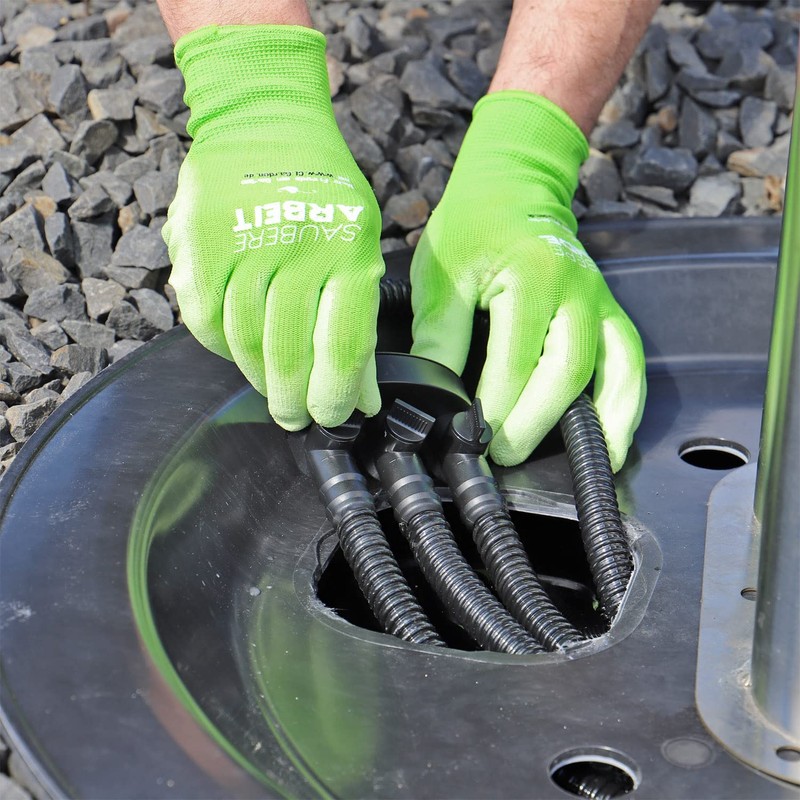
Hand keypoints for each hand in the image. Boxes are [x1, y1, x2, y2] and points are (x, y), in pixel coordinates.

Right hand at [162, 25, 383, 430]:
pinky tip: (239, 356)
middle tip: (297, 418)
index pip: (342, 346)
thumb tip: (361, 396)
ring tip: (272, 395)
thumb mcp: (362, 246)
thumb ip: (360, 320)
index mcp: (349, 250)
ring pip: (242, 342)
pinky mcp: (197, 242)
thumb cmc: (325, 193)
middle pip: (287, 353)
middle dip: (293, 400)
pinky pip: (204, 320)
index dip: (336, 396)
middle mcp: (296, 247)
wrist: (265, 121)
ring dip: (258, 380)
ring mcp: (242, 243)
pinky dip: (221, 348)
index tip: (333, 418)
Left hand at [411, 92, 644, 470]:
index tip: (468, 436)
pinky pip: (630, 365)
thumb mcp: (441, 271)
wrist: (516, 185)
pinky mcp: (611, 314)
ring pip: (610, 374)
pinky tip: (613, 445)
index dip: (492, 406)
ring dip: (593, 425)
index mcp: (532, 277)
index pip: (514, 359)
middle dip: (534, 423)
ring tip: (571, 467)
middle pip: (566, 373)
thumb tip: (430, 392)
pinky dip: (626, 409)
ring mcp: (601, 303)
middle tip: (501, 456)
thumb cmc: (473, 225)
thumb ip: (438, 332)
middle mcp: (577, 292)